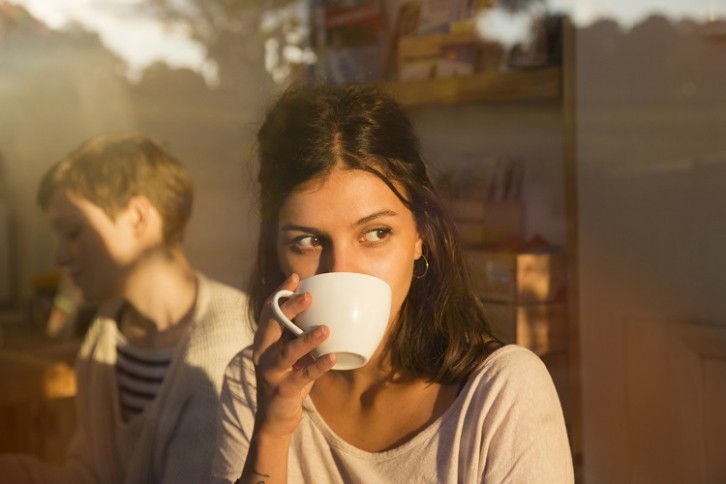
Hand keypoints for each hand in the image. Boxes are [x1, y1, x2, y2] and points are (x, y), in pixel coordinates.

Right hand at [252, 273, 335, 437]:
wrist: (274, 418)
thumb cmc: (287, 378)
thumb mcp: (290, 354)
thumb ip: (298, 335)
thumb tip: (322, 310)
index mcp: (264, 342)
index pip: (269, 312)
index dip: (280, 294)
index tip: (296, 278)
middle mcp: (263, 354)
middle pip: (273, 327)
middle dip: (289, 309)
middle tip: (308, 296)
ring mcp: (271, 373)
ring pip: (286, 353)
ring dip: (305, 339)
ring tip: (325, 329)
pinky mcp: (284, 390)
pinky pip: (302, 376)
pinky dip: (317, 366)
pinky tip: (332, 358)